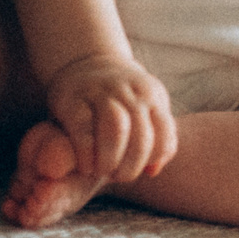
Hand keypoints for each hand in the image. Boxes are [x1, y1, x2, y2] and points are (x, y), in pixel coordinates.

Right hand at [43, 54, 177, 182]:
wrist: (85, 61)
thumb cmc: (119, 99)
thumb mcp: (144, 110)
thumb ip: (156, 137)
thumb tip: (153, 171)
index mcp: (152, 95)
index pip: (165, 135)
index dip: (154, 159)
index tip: (142, 170)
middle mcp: (129, 91)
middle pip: (142, 136)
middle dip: (132, 165)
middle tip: (119, 176)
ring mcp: (100, 93)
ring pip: (116, 129)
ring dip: (111, 158)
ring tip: (103, 171)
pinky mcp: (72, 100)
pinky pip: (83, 130)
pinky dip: (86, 154)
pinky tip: (85, 166)